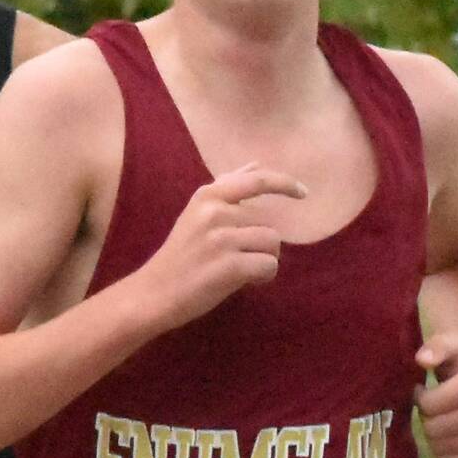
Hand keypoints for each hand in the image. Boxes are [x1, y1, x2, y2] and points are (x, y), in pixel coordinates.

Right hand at [141, 164, 307, 328]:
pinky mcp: (230, 266)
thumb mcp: (198, 212)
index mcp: (208, 196)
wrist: (154, 293)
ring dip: (265, 260)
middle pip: (268, 223)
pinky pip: (269, 265)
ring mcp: (222, 239)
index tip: (303, 193)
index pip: (257, 180)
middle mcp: (215, 212)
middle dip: (262, 245)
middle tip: (239, 260)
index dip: (284, 184)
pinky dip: (264, 276)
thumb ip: (228, 189)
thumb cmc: (181, 255)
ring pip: (272, 244)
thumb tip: (257, 164)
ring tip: (242, 271)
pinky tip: (247, 281)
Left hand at [414, 334, 457, 457]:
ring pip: (440, 448)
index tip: (426, 390)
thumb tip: (423, 359)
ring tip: (442, 418)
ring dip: (434, 435)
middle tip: (434, 406)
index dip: (421, 398)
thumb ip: (436, 347)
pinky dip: (444, 452)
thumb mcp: (450, 346)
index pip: (429, 406)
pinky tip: (450, 435)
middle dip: (427, 417)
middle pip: (433, 429)